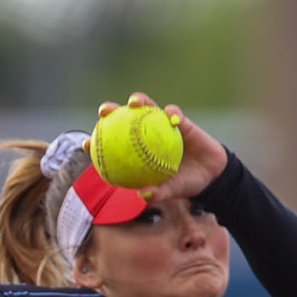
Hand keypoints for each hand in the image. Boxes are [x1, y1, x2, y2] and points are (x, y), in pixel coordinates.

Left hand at [94, 92, 227, 201]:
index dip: (97, 142)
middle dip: (111, 111)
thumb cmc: (187, 183)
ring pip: (148, 107)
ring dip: (140, 100)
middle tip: (103, 112)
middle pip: (124, 118)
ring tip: (134, 102)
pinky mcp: (180, 121)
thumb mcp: (173, 190)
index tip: (85, 144)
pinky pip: (175, 114)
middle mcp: (147, 135)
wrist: (212, 175)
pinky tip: (172, 118)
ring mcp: (162, 125)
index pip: (113, 144)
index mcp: (139, 152)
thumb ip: (159, 193)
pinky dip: (173, 115)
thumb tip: (142, 195)